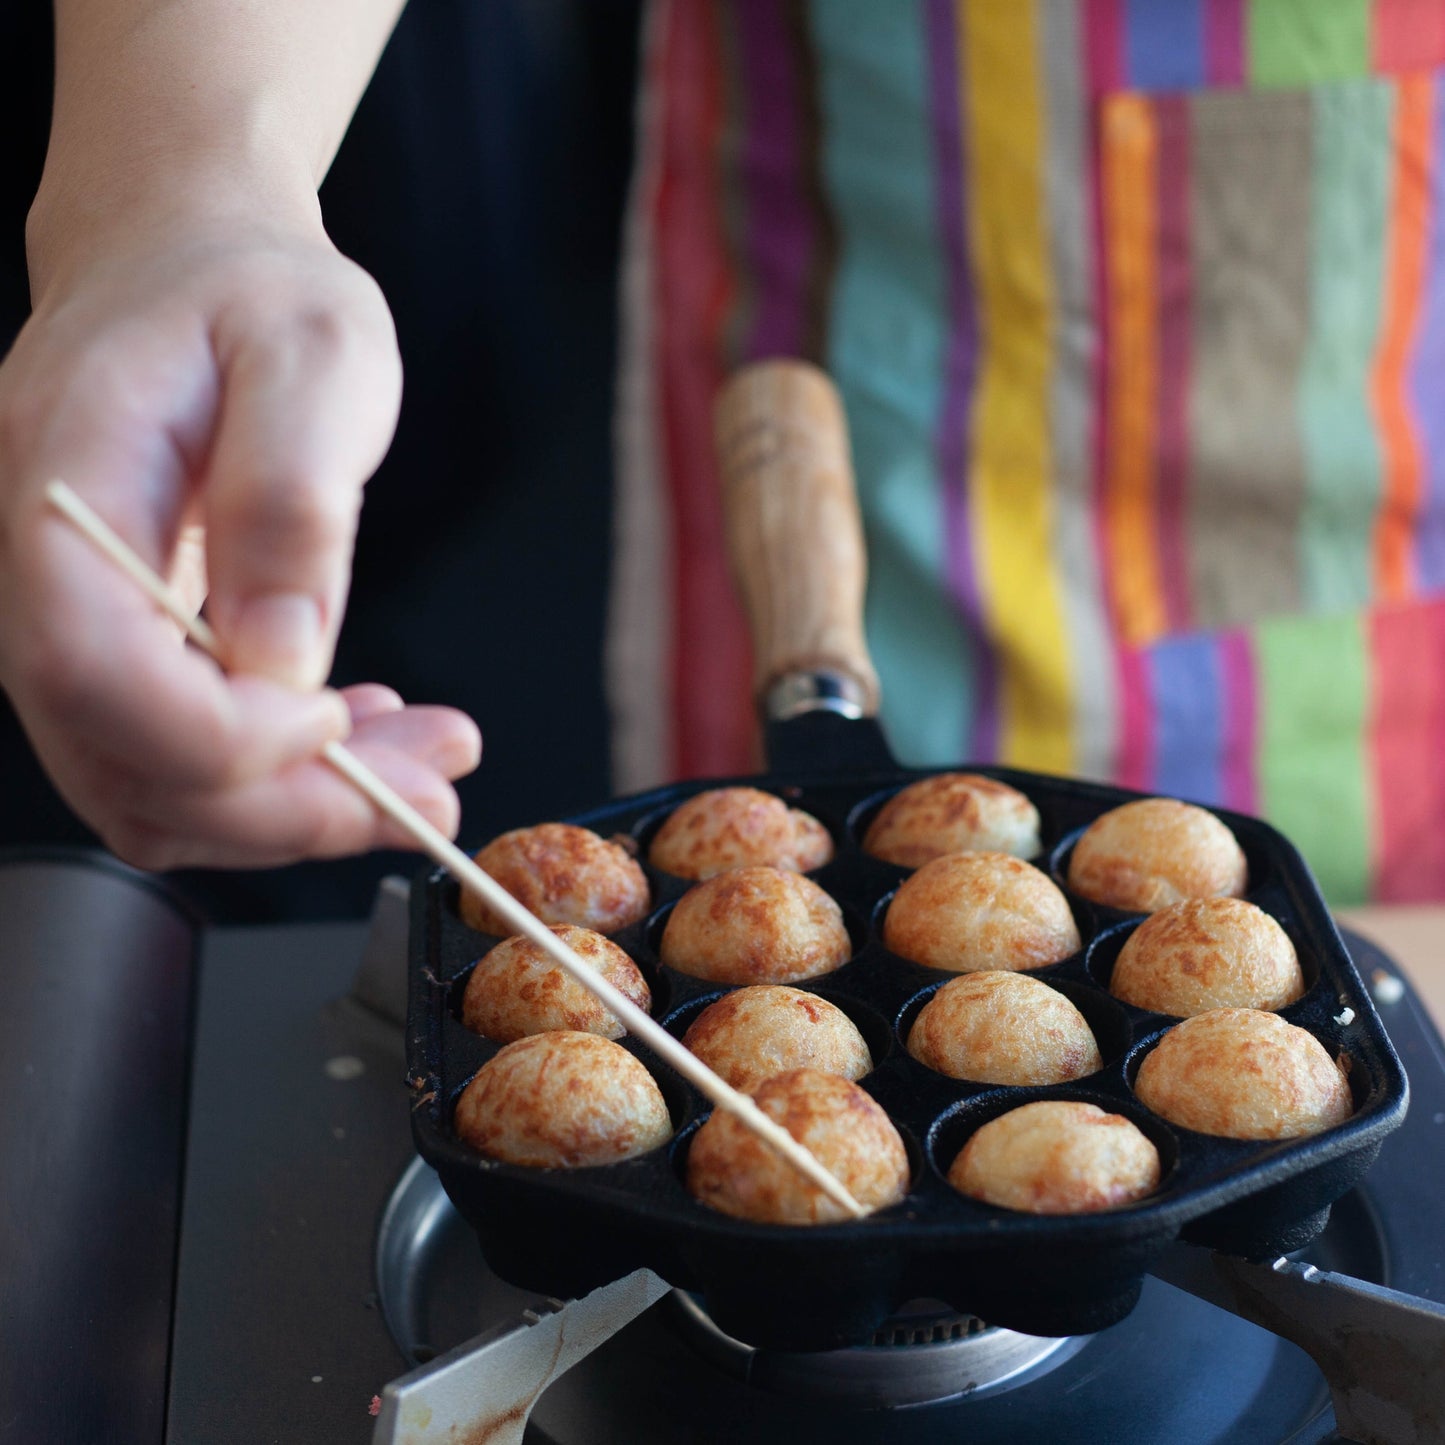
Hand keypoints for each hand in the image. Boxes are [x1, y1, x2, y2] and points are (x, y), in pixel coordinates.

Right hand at [0, 213, 480, 869]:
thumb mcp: (312, 356)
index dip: (218, 734)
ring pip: (156, 783)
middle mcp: (39, 569)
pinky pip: (183, 754)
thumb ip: (291, 503)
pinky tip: (365, 737)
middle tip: (430, 793)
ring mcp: (77, 618)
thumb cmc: (249, 291)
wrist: (192, 260)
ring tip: (422, 766)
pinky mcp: (127, 642)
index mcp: (63, 480)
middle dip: (286, 808)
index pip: (90, 665)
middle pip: (123, 758)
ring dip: (296, 809)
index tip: (340, 725)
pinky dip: (280, 779)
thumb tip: (281, 662)